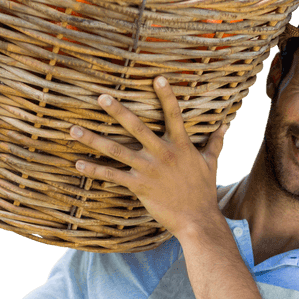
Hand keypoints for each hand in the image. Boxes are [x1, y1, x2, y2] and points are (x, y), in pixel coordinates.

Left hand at [71, 76, 228, 238]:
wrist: (198, 219)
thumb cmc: (204, 191)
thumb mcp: (210, 163)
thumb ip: (215, 142)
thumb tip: (225, 125)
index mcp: (180, 145)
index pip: (174, 115)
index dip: (166, 96)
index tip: (156, 78)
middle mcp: (162, 153)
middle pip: (137, 127)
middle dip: (118, 111)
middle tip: (100, 96)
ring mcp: (149, 169)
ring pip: (117, 150)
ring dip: (93, 140)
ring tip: (73, 130)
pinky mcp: (139, 186)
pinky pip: (112, 176)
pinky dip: (95, 170)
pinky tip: (78, 164)